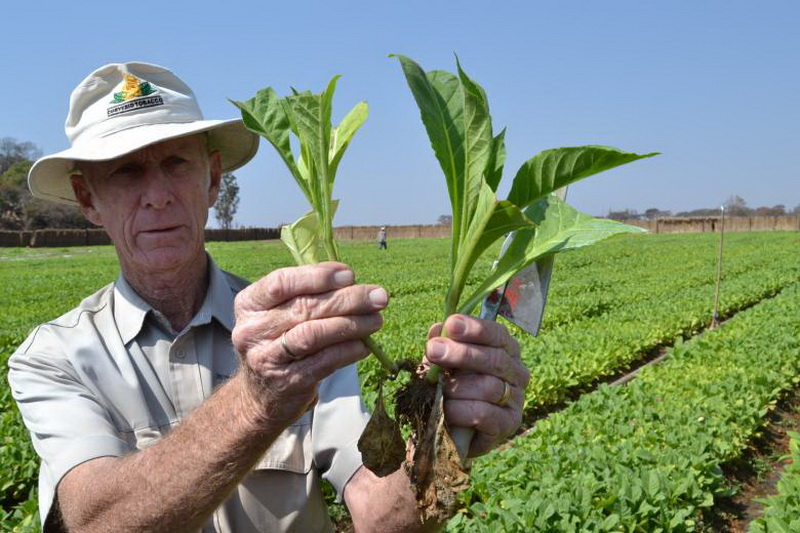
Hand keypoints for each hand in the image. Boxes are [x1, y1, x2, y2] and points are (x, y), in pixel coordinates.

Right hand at [232, 262, 387, 425]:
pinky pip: (323, 362)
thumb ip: (309, 294)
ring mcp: (266, 358)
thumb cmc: (280, 342)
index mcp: (249, 304)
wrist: (262, 394)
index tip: (350, 274)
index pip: (281, 282)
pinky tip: (364, 345)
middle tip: (379, 297)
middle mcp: (252, 330)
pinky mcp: (285, 382)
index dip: (317, 276)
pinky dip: (347, 351)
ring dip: (351, 325)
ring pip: (313, 334)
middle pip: (304, 307)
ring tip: (376, 320)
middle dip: (348, 299)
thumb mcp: (281, 314)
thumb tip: (353, 282)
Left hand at [424, 315, 529, 456]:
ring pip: (489, 387)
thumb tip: (436, 329)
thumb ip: (443, 345)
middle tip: (434, 351)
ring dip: (458, 387)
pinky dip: (461, 410)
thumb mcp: (445, 363)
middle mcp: (517, 372)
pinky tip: (447, 410)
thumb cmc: (455, 388)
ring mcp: (516, 399)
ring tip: (440, 390)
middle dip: (461, 353)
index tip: (451, 324)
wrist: (457, 431)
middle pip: (495, 359)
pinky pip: (485, 414)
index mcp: (506, 350)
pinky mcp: (508, 424)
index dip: (475, 328)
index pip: (497, 334)